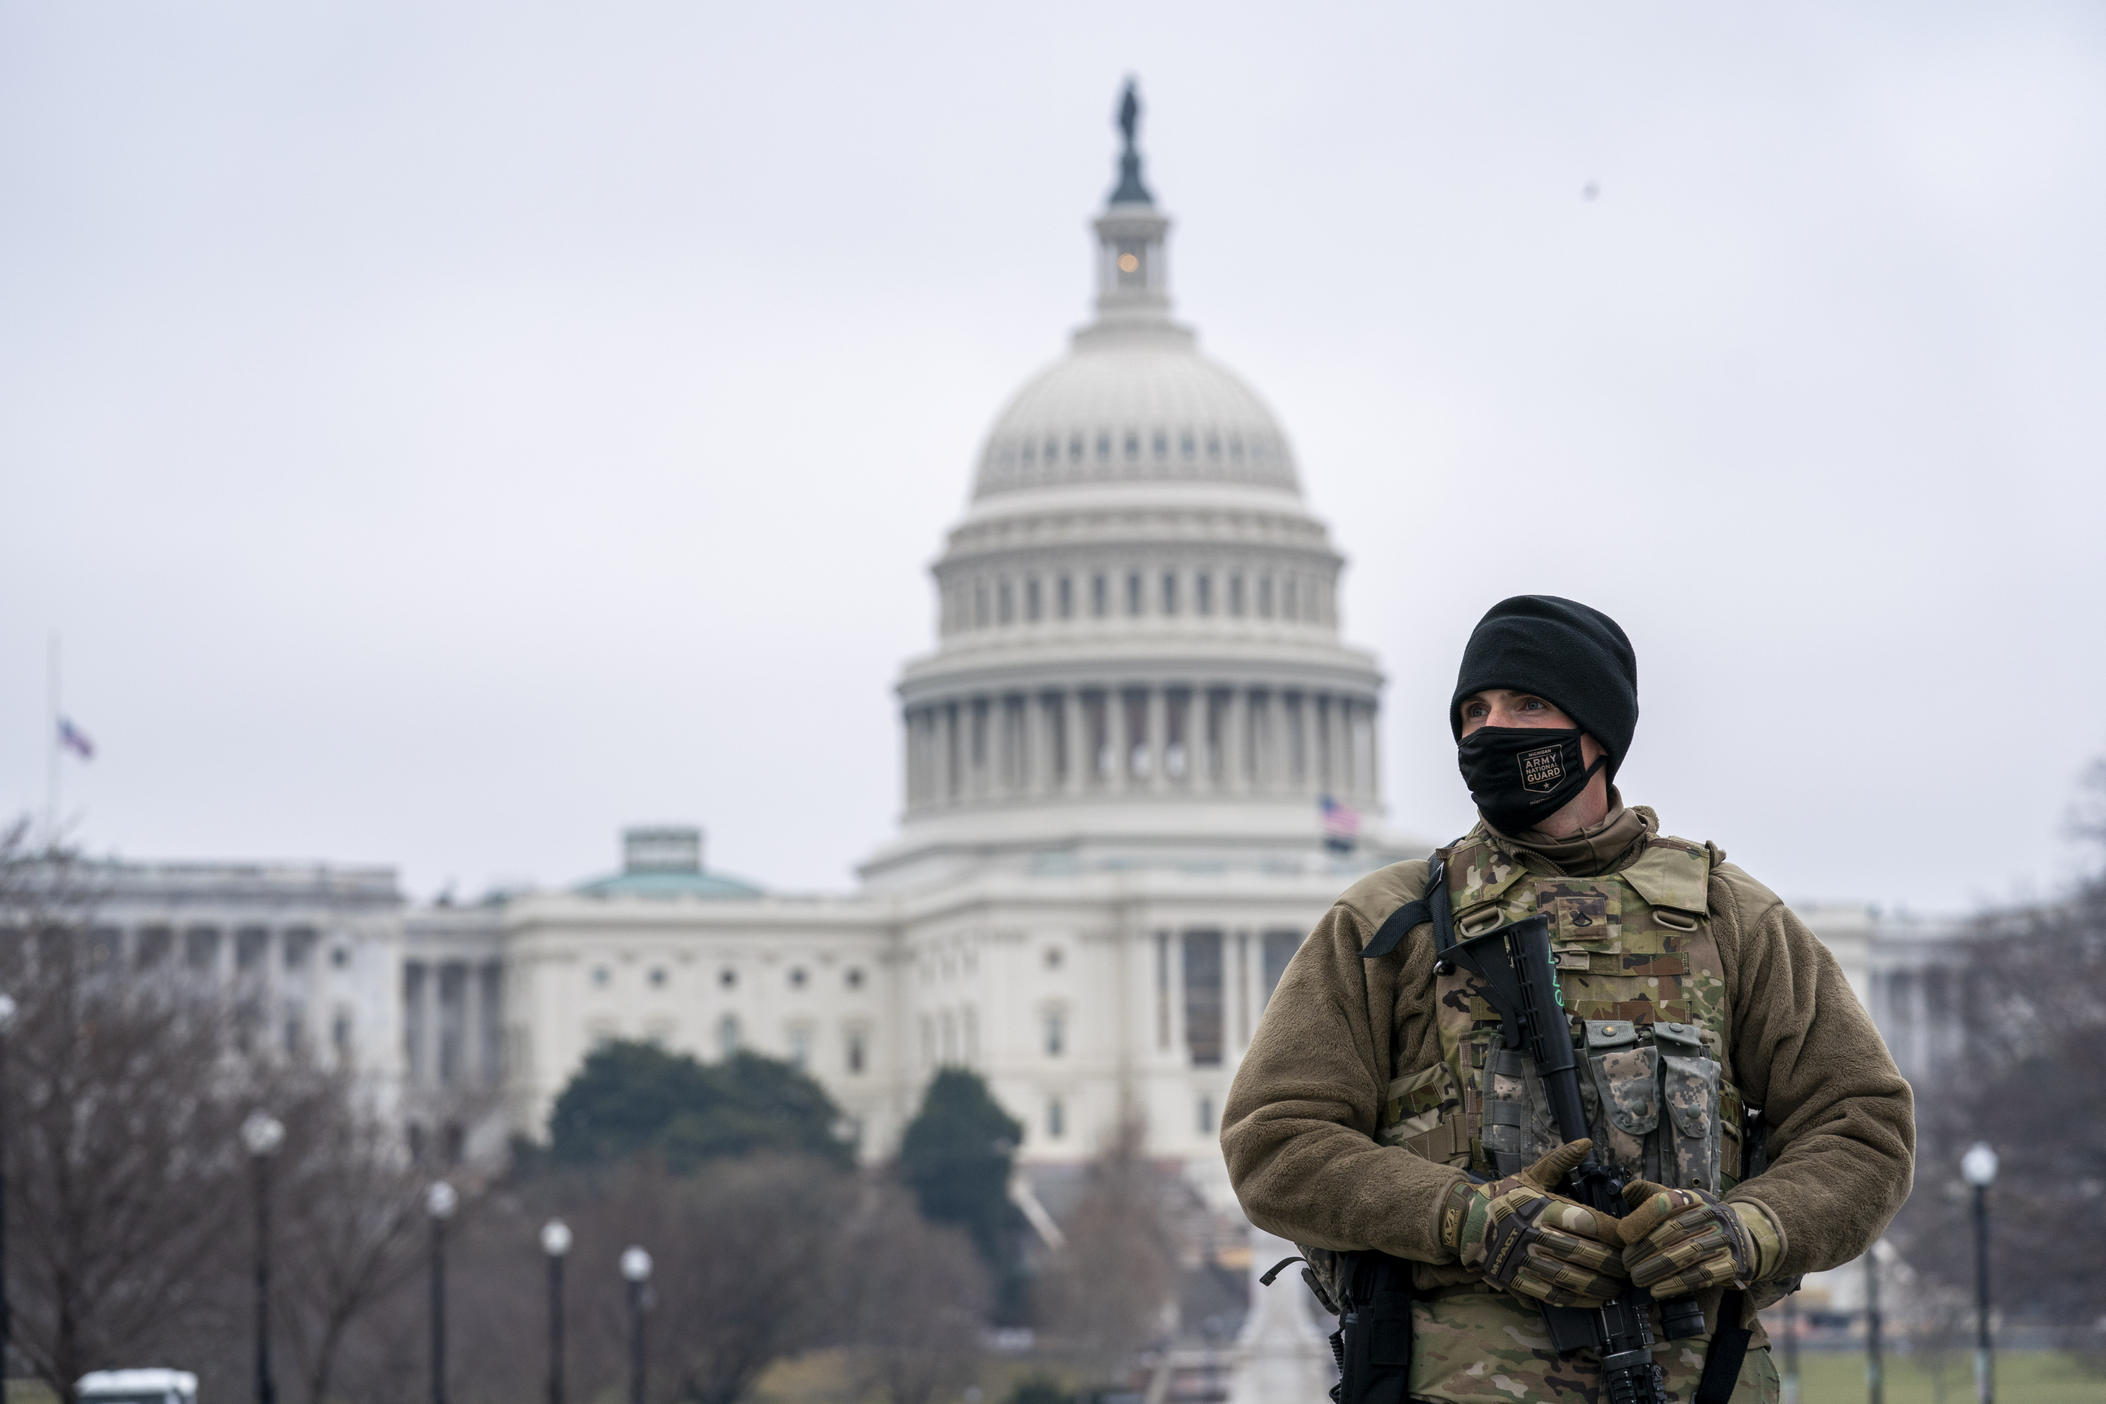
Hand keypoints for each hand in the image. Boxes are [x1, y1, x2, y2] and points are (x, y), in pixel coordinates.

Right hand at [1440, 1139, 1625, 1307]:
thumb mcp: (1531, 1175)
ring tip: (1617, 1287)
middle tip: (1630, 1268)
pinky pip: (1553, 1294)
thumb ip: (1561, 1160)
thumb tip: (1586, 1143)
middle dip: (1613, 1264)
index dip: (1614, 1233)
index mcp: (1541, 1206)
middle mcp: (1534, 1233)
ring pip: (1572, 1278)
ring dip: (1601, 1286)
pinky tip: (1595, 1300)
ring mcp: (1524, 1259)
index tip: (1630, 1239)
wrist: (1466, 1221)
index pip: (1589, 1222)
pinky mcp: (1517, 1279)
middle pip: (1585, 1253)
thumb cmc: (1505, 1196)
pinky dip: (1578, 1300)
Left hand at [1617, 1183, 1777, 1297]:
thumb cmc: (1696, 1221)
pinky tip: (1658, 1290)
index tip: (1624, 1236)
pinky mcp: (1731, 1263)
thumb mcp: (1678, 1202)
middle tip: (1627, 1264)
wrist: (1741, 1237)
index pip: (1666, 1203)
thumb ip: (1650, 1195)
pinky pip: (1702, 1275)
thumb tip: (1627, 1190)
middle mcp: (1711, 1216)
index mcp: (1693, 1199)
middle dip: (1646, 1249)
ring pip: (1687, 1253)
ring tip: (1638, 1278)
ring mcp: (1723, 1240)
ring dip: (1658, 1269)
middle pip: (1675, 1231)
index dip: (1642, 1220)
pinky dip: (1677, 1283)